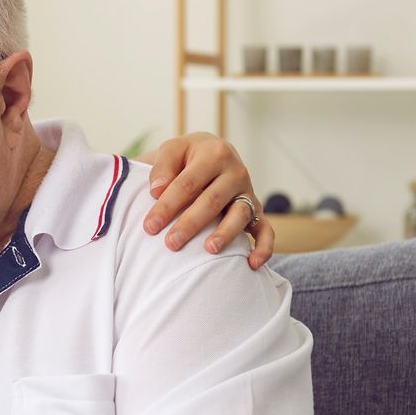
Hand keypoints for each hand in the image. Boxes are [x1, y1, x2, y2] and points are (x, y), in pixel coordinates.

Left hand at [141, 132, 275, 269]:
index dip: (167, 205)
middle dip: (190, 224)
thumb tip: (157, 191)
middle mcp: (236, 172)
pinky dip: (263, 247)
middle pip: (212, 201)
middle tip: (171, 243)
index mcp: (214, 154)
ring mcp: (248, 192)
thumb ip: (162, 167)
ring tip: (208, 249)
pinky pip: (265, 230)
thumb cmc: (185, 157)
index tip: (149, 226)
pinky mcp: (257, 210)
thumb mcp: (171, 151)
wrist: (211, 153)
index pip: (188, 183)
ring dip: (225, 233)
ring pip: (240, 214)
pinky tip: (252, 264)